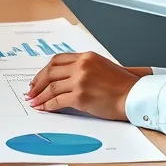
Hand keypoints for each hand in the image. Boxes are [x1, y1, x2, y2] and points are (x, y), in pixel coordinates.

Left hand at [25, 52, 149, 119]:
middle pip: (50, 72)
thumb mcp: (102, 67)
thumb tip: (65, 77)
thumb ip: (84, 68)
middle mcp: (81, 66)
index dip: (44, 70)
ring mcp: (80, 80)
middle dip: (37, 83)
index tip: (37, 79)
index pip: (57, 60)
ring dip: (39, 96)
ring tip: (33, 102)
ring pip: (51, 87)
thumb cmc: (122, 85)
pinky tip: (43, 108)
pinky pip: (57, 100)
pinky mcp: (80, 96)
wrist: (135, 96)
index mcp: (86, 57)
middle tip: (30, 91)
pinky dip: (47, 105)